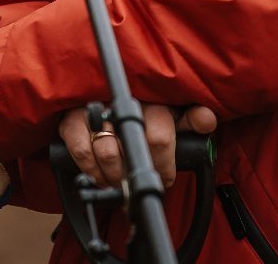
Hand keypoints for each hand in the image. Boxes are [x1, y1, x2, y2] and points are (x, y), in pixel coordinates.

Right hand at [59, 103, 216, 188]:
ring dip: (116, 178)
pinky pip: (81, 150)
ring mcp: (94, 108)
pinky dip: (91, 170)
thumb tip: (207, 119)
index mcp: (151, 98)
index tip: (166, 179)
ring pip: (107, 154)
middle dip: (140, 175)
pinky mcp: (70, 117)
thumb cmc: (144, 108)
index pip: (159, 137)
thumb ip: (190, 117)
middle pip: (134, 148)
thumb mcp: (173, 110)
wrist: (97, 91)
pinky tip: (99, 176)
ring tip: (120, 185)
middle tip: (141, 184)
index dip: (164, 166)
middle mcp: (122, 101)